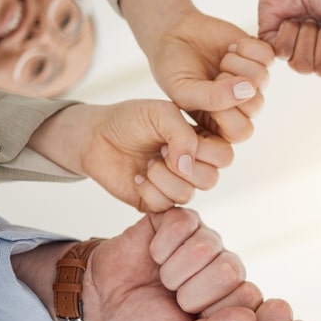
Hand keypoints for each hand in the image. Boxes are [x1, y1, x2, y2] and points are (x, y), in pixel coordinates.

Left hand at [76, 100, 232, 211]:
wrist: (96, 137)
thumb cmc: (131, 120)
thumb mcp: (161, 114)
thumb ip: (182, 135)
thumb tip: (187, 167)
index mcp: (203, 142)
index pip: (225, 156)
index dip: (203, 149)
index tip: (174, 135)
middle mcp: (195, 166)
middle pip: (211, 179)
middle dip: (181, 165)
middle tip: (160, 150)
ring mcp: (177, 185)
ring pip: (188, 194)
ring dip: (162, 177)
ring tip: (147, 163)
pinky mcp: (158, 202)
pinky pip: (165, 206)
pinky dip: (147, 189)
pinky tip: (137, 177)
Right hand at [81, 207, 262, 320]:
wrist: (103, 300)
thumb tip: (248, 318)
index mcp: (234, 299)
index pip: (249, 298)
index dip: (214, 311)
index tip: (189, 317)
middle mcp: (226, 267)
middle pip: (230, 270)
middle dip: (191, 291)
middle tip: (173, 296)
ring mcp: (207, 240)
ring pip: (206, 246)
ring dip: (173, 270)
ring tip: (162, 277)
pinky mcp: (183, 219)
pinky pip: (183, 224)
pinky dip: (160, 246)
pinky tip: (154, 255)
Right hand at [149, 12, 272, 142]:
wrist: (174, 34)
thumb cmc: (174, 68)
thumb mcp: (182, 90)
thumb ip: (211, 98)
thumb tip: (248, 90)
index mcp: (222, 123)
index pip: (242, 131)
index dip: (227, 111)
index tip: (206, 91)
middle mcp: (240, 105)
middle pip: (256, 106)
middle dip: (231, 84)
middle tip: (214, 74)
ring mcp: (251, 81)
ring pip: (262, 79)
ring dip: (237, 64)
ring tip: (221, 60)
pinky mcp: (259, 58)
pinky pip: (268, 57)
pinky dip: (248, 48)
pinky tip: (232, 47)